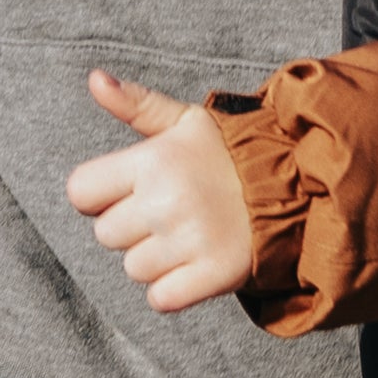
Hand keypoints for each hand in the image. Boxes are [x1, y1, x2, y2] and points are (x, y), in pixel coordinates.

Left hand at [62, 70, 251, 313]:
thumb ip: (135, 104)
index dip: (99, 196)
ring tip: (187, 237)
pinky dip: (174, 290)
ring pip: (134, 269)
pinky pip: (161, 299)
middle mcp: (167, 200)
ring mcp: (191, 240)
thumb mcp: (185, 121)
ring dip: (155, 260)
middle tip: (170, 213)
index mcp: (153, 159)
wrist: (295, 186)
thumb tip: (96, 79)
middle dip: (132, 228)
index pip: (81, 193)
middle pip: (106, 235)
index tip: (129, 192)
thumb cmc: (229, 154)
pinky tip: (194, 265)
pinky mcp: (214, 274)